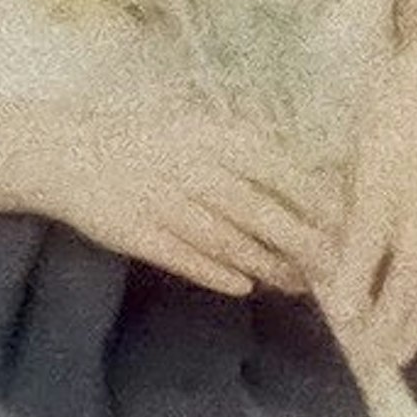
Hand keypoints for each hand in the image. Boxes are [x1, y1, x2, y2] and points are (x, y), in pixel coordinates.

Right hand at [17, 107, 333, 298]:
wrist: (70, 152)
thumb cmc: (148, 142)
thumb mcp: (198, 129)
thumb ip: (246, 155)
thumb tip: (306, 186)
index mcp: (211, 136)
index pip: (278, 172)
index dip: (315, 204)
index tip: (346, 227)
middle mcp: (191, 167)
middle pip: (259, 213)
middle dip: (301, 244)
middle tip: (332, 268)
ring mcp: (163, 201)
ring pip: (227, 241)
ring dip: (267, 266)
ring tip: (297, 284)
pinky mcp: (138, 233)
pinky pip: (185, 258)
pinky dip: (217, 274)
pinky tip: (244, 287)